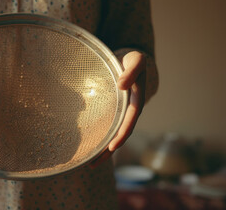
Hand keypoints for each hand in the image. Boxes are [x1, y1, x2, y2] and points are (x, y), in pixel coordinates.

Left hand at [90, 51, 145, 167]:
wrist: (133, 60)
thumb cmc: (134, 60)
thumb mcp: (136, 61)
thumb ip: (130, 72)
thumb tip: (122, 86)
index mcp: (136, 101)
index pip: (129, 122)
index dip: (122, 135)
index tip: (112, 147)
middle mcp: (130, 111)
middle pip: (121, 135)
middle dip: (108, 151)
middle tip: (93, 164)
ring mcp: (123, 112)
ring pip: (113, 134)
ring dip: (103, 150)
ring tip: (89, 163)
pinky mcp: (116, 111)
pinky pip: (109, 127)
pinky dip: (101, 137)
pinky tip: (89, 146)